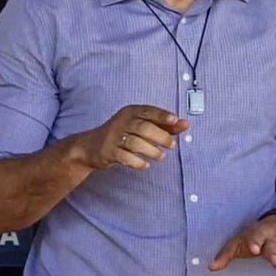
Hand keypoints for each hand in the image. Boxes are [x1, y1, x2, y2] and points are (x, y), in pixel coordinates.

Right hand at [70, 105, 189, 171]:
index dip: (162, 115)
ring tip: (160, 156)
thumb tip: (185, 124)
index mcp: (130, 112)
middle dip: (160, 136)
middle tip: (171, 145)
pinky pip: (125, 157)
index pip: (148, 111)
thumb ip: (163, 125)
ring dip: (151, 151)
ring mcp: (113, 137)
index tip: (175, 120)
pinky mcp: (108, 152)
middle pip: (143, 127)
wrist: (89, 147)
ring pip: (135, 143)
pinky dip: (137, 162)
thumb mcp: (140, 126)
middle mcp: (121, 122)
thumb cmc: (120, 134)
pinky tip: (145, 165)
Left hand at [211, 213, 275, 275]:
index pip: (255, 237)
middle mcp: (273, 241)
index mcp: (258, 234)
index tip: (254, 249)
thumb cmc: (256, 236)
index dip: (254, 242)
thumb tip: (211, 268)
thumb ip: (226, 254)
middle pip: (273, 247)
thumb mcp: (240, 241)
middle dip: (274, 254)